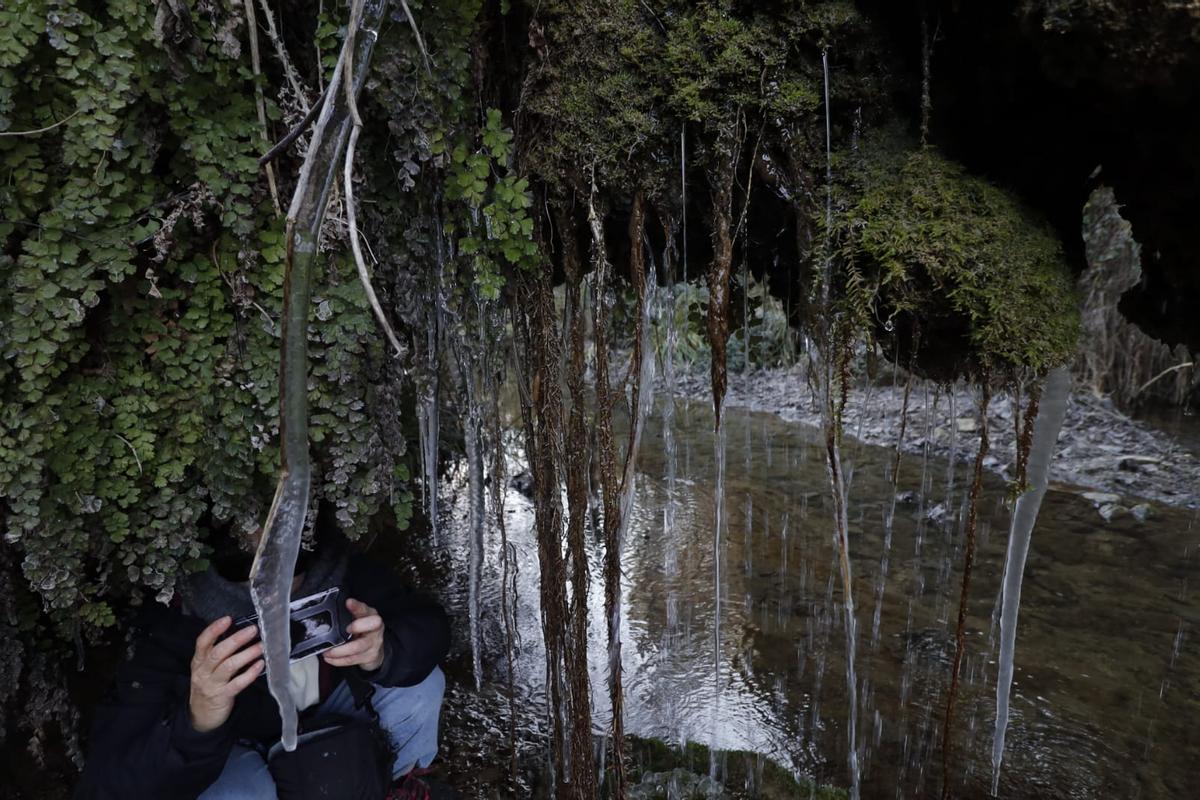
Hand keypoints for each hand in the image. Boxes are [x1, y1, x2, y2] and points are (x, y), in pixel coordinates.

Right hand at [188, 617, 263, 733]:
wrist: (200, 715)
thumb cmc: (208, 685)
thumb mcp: (206, 668)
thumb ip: (217, 653)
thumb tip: (239, 633)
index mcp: (198, 662)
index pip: (202, 642)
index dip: (214, 630)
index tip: (228, 619)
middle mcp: (203, 672)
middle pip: (218, 653)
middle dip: (236, 640)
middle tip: (253, 630)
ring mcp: (212, 685)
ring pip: (229, 667)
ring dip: (247, 654)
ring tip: (261, 646)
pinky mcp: (223, 696)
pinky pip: (237, 684)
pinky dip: (250, 673)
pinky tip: (260, 665)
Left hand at [322, 598, 384, 671]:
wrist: (375, 648)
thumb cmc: (363, 630)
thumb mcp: (358, 618)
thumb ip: (349, 612)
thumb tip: (330, 606)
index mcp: (370, 615)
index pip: (365, 608)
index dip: (357, 606)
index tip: (348, 602)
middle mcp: (375, 628)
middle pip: (373, 624)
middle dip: (358, 626)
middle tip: (346, 629)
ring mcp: (374, 643)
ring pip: (358, 647)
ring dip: (340, 651)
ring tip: (327, 652)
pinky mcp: (370, 656)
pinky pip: (353, 660)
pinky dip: (339, 661)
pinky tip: (330, 659)